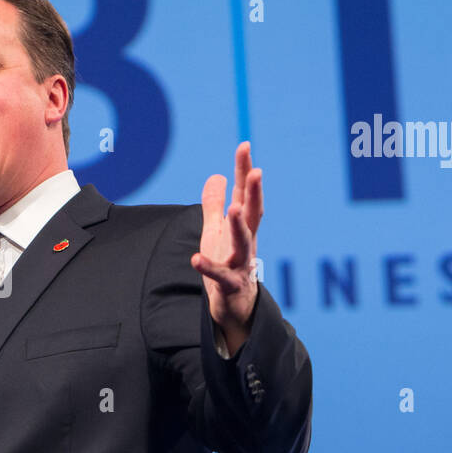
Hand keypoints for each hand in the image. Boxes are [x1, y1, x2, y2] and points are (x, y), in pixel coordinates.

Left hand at [191, 141, 261, 353]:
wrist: (234, 306)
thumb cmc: (226, 264)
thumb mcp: (216, 231)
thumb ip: (215, 204)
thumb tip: (216, 175)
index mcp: (241, 226)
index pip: (244, 194)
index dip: (244, 171)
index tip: (244, 146)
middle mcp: (246, 242)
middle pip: (252, 214)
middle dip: (253, 192)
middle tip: (256, 170)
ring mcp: (240, 264)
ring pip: (244, 243)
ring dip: (239, 226)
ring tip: (234, 209)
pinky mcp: (230, 285)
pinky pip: (220, 276)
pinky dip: (209, 267)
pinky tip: (195, 258)